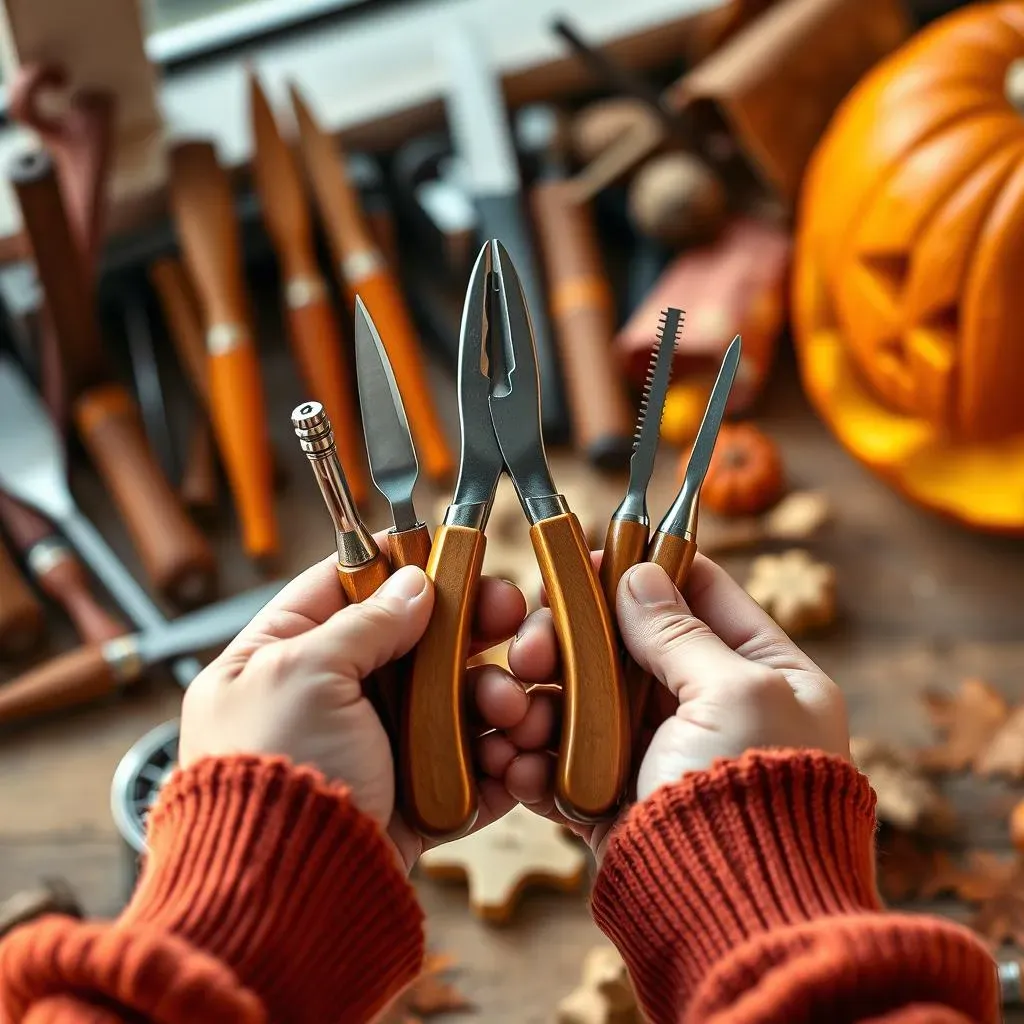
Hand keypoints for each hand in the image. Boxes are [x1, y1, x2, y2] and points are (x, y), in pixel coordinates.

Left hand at [179, 534, 552, 871]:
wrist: (282, 900)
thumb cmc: (272, 775)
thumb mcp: (305, 674)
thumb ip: (363, 622)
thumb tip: (415, 582)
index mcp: (281, 658)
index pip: (344, 586)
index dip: (401, 566)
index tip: (454, 553)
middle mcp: (329, 700)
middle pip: (416, 644)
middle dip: (470, 632)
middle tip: (513, 615)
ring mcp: (374, 751)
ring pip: (452, 703)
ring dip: (494, 698)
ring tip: (510, 710)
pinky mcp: (410, 801)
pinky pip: (468, 768)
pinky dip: (498, 763)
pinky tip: (517, 755)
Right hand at [506, 553, 849, 859]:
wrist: (733, 919)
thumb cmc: (752, 797)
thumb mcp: (733, 693)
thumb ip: (680, 632)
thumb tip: (639, 574)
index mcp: (765, 674)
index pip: (701, 592)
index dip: (644, 568)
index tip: (584, 557)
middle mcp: (713, 709)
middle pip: (628, 647)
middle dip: (573, 641)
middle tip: (530, 646)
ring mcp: (664, 755)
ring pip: (589, 702)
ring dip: (545, 702)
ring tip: (517, 713)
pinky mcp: (622, 802)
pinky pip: (571, 765)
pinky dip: (540, 761)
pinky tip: (518, 761)